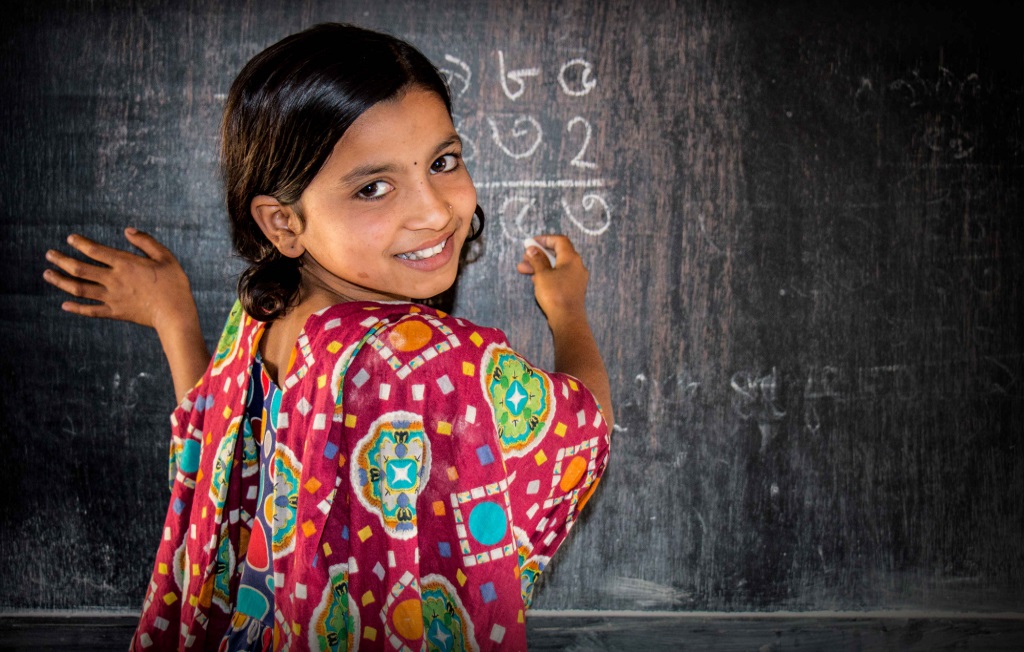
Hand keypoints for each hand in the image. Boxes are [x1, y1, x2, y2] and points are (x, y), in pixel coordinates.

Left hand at [44, 227, 210, 401]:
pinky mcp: (115, 312)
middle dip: (61, 260)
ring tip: (47, 274)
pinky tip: (64, 305)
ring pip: (79, 288)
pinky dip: (76, 308)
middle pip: (80, 269)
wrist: (175, 314)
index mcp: (125, 264)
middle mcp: (114, 279)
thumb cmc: (174, 284)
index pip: (95, 250)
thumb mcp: (166, 257)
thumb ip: (146, 242)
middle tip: (49, 254)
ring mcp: (112, 297)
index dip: (80, 243)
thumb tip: (127, 230)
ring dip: (61, 281)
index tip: (70, 239)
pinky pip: (91, 310)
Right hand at [516, 234, 589, 324]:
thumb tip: (532, 248)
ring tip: (523, 270)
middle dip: (539, 254)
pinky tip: (535, 280)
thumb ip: (537, 259)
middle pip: (557, 253)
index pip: (559, 240)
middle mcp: (577, 265)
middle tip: (524, 258)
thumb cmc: (555, 294)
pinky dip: (548, 274)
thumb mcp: (542, 274)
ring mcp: (576, 278)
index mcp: (571, 258)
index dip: (544, 239)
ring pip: (557, 266)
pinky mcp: (573, 288)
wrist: (567, 319)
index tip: (531, 243)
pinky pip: (560, 276)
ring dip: (540, 265)